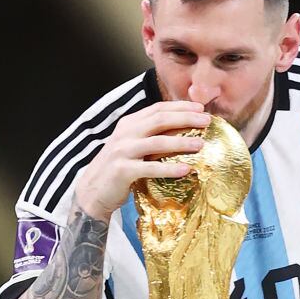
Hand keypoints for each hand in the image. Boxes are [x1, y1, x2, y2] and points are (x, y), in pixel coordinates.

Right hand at [75, 101, 211, 219]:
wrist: (92, 191)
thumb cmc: (118, 168)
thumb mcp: (131, 146)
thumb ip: (150, 135)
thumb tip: (182, 130)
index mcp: (128, 124)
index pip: (157, 109)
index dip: (180, 107)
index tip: (200, 109)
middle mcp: (125, 134)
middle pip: (159, 120)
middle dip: (185, 119)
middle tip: (207, 121)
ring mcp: (122, 151)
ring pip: (156, 143)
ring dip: (181, 142)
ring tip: (200, 144)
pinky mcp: (122, 171)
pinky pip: (150, 168)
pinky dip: (169, 169)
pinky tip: (186, 170)